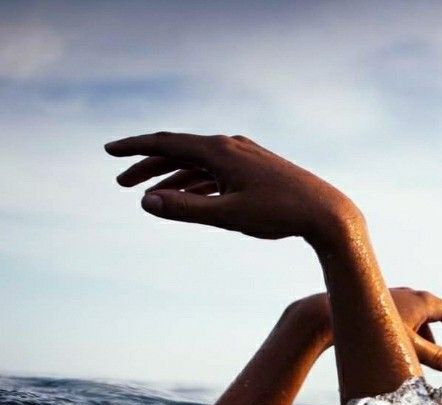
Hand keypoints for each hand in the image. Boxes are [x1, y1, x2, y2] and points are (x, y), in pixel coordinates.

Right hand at [105, 131, 359, 247]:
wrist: (325, 213)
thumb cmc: (278, 215)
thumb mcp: (227, 216)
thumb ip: (185, 209)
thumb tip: (147, 201)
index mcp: (218, 151)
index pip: (165, 143)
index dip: (134, 148)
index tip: (109, 151)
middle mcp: (228, 145)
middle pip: (177, 151)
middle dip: (147, 166)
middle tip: (121, 183)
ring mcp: (242, 154)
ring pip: (196, 163)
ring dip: (170, 177)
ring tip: (148, 195)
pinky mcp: (254, 167)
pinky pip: (214, 171)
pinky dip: (194, 182)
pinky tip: (185, 195)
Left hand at [292, 286, 441, 374]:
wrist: (330, 315)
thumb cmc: (370, 332)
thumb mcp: (408, 349)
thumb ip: (438, 359)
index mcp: (425, 302)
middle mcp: (415, 297)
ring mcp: (400, 301)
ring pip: (428, 321)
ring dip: (438, 340)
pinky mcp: (386, 308)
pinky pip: (412, 323)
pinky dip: (420, 338)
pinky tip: (414, 357)